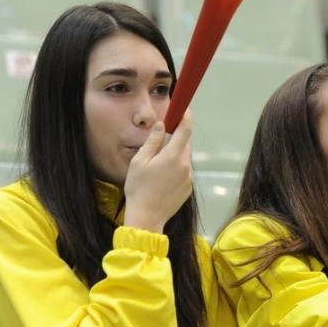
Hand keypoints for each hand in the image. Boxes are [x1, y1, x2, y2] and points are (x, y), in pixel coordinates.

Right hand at [124, 111, 193, 232]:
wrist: (147, 217)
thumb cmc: (139, 188)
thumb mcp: (140, 161)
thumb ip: (153, 141)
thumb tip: (162, 125)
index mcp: (173, 156)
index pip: (185, 130)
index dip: (186, 117)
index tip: (184, 109)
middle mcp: (185, 165)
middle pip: (185, 144)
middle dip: (177, 137)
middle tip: (163, 138)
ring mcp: (188, 178)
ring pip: (184, 158)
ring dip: (175, 154)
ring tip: (156, 164)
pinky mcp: (188, 188)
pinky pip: (184, 171)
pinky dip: (175, 168)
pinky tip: (161, 178)